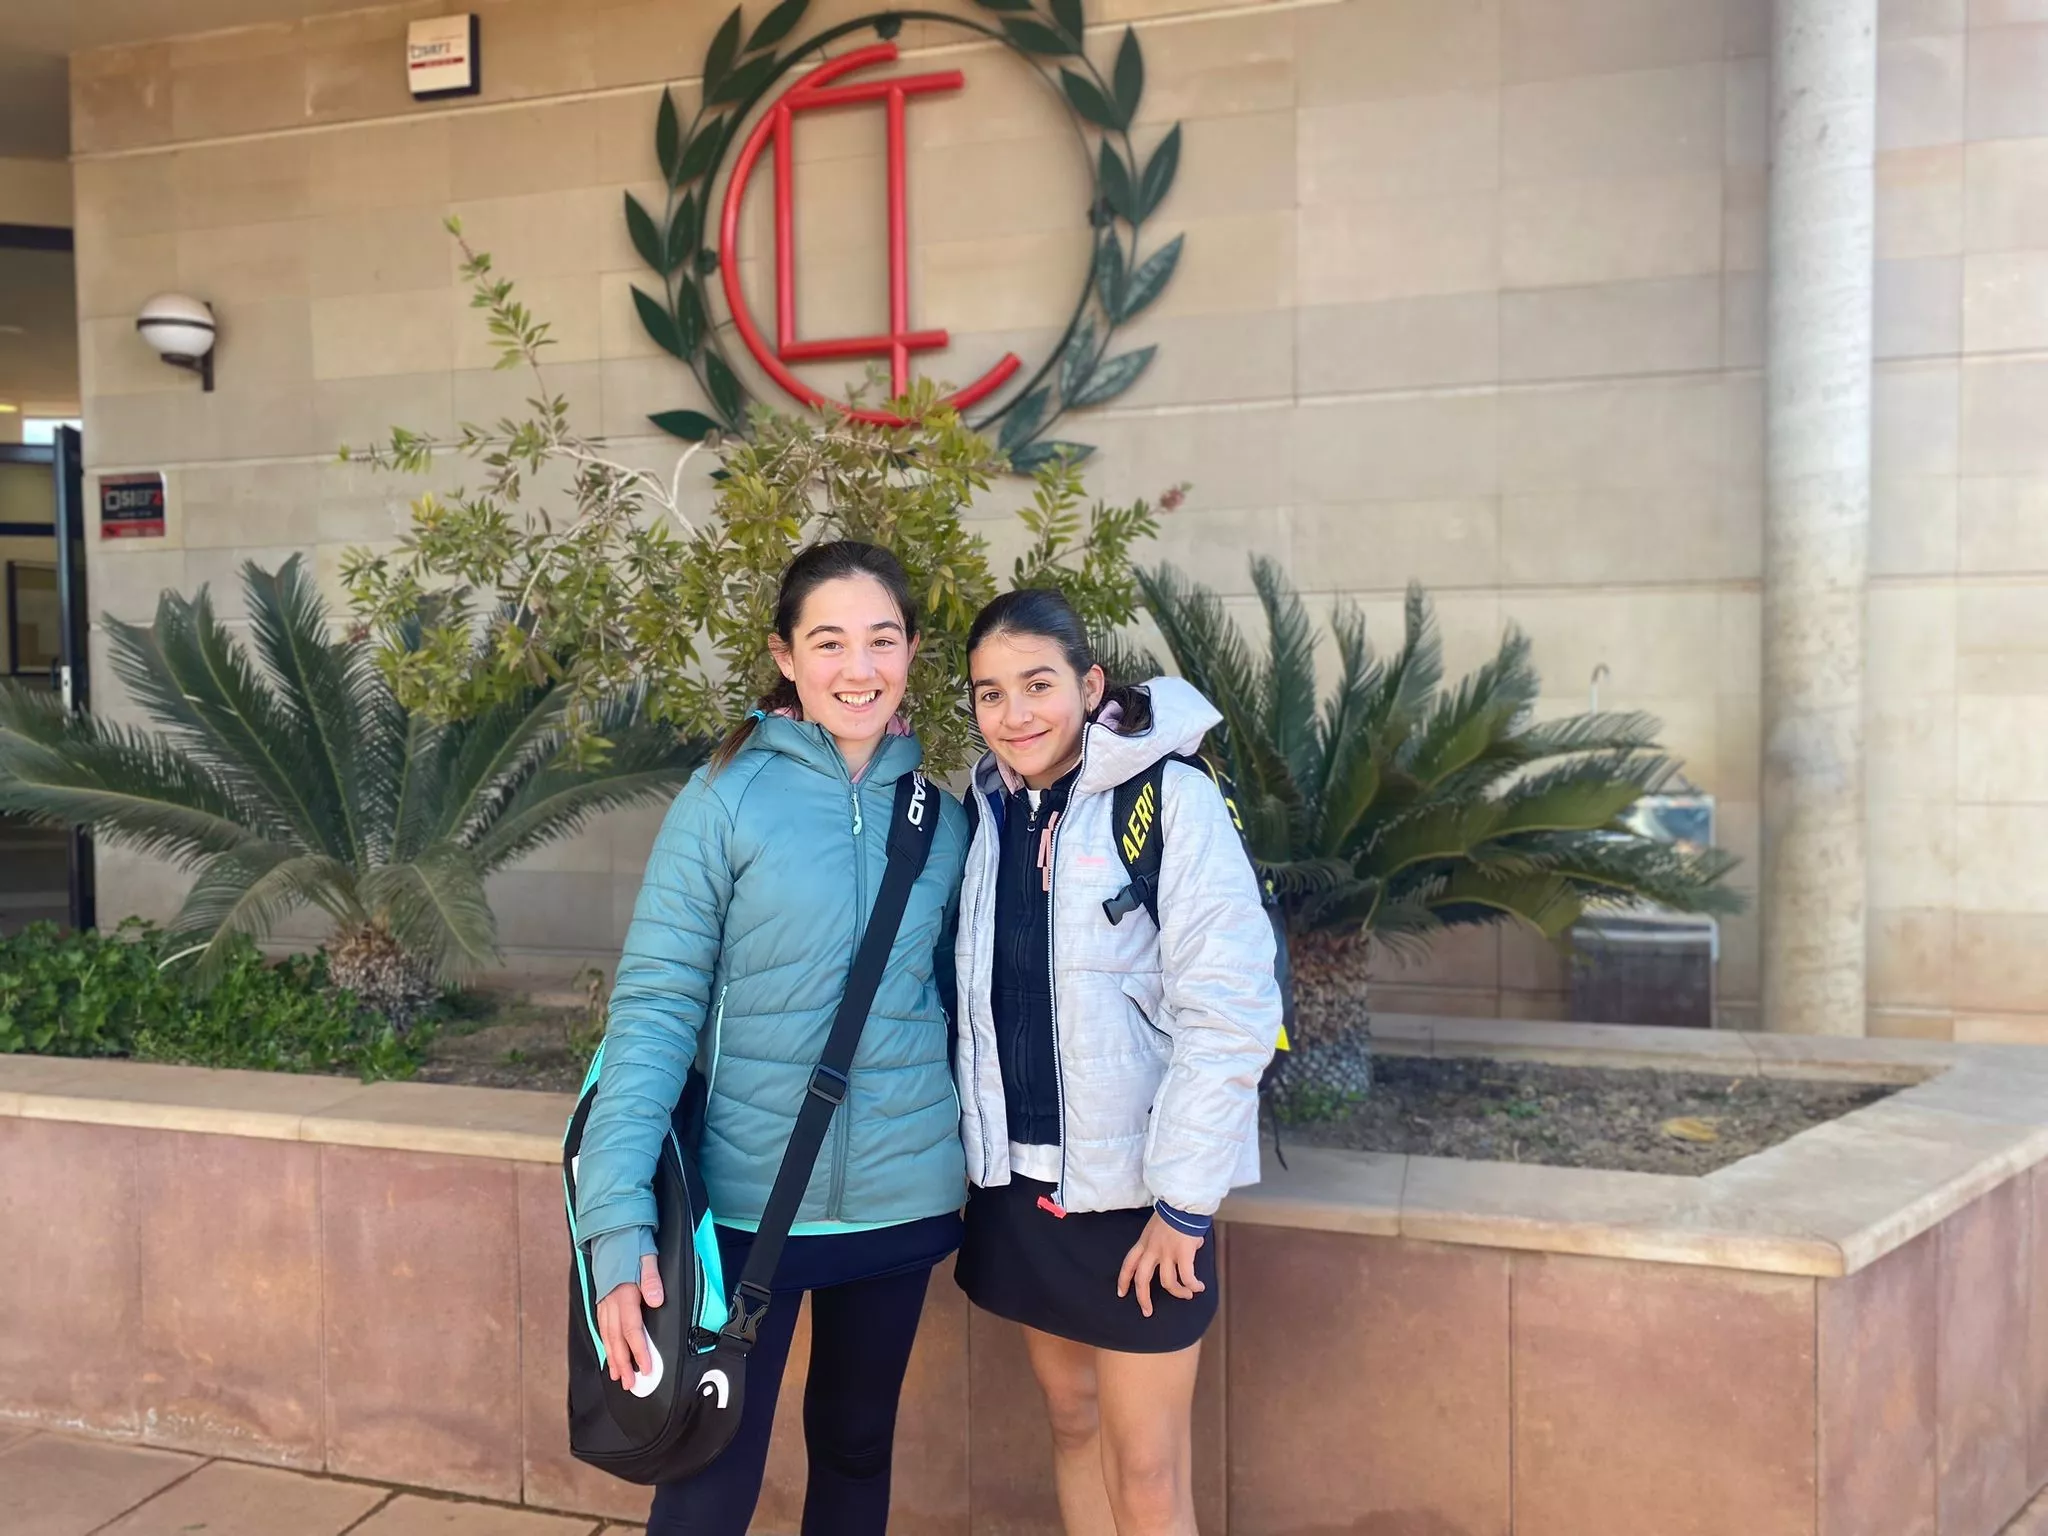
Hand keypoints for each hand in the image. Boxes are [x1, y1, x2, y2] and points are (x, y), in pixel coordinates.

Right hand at [596, 1253, 664, 1390]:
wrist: (612, 1229)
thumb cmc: (632, 1242)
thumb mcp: (647, 1255)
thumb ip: (651, 1278)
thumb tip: (656, 1300)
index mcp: (623, 1292)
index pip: (631, 1329)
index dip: (639, 1351)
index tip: (646, 1368)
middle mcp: (610, 1300)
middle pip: (616, 1338)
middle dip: (623, 1363)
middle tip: (630, 1383)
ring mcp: (603, 1300)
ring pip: (606, 1335)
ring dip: (612, 1357)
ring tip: (618, 1376)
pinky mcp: (601, 1298)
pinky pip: (602, 1326)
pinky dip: (605, 1342)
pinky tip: (609, 1352)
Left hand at [1117, 1213, 1204, 1317]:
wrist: (1183, 1202)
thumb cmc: (1173, 1210)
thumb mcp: (1157, 1226)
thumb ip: (1163, 1240)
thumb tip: (1184, 1247)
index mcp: (1144, 1242)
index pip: (1129, 1264)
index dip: (1123, 1280)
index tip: (1121, 1293)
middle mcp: (1152, 1250)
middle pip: (1142, 1279)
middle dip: (1143, 1298)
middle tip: (1147, 1311)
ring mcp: (1167, 1253)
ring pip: (1167, 1282)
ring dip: (1178, 1292)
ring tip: (1187, 1295)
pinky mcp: (1183, 1254)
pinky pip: (1186, 1277)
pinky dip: (1193, 1285)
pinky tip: (1199, 1287)